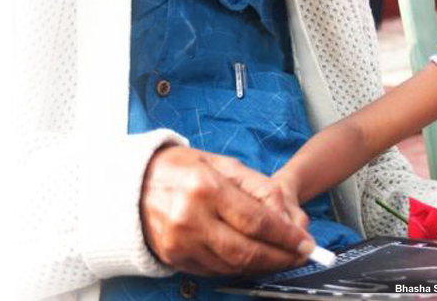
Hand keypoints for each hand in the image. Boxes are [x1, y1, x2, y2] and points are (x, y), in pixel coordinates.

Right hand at [139, 146, 313, 276]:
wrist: (130, 184)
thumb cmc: (182, 169)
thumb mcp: (225, 165)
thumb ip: (260, 190)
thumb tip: (289, 221)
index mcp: (207, 189)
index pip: (257, 221)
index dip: (287, 237)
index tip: (306, 243)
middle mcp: (191, 219)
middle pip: (247, 251)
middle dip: (281, 257)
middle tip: (301, 256)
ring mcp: (179, 242)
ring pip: (232, 266)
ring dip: (263, 266)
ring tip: (282, 258)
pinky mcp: (173, 258)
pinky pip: (214, 271)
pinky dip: (238, 268)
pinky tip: (253, 259)